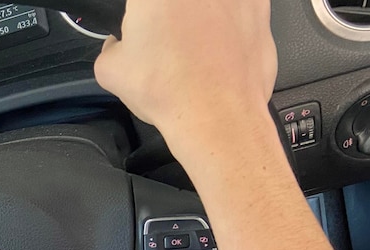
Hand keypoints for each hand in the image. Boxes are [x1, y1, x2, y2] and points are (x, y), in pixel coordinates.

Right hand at [94, 0, 277, 163]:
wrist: (217, 118)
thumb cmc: (171, 91)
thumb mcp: (111, 72)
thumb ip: (109, 48)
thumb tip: (116, 46)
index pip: (142, 3)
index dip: (139, 16)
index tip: (140, 26)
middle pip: (177, 4)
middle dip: (169, 15)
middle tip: (163, 36)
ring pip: (207, 6)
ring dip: (199, 16)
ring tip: (190, 46)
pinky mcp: (259, 7)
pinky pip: (237, 8)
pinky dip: (228, 23)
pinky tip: (215, 48)